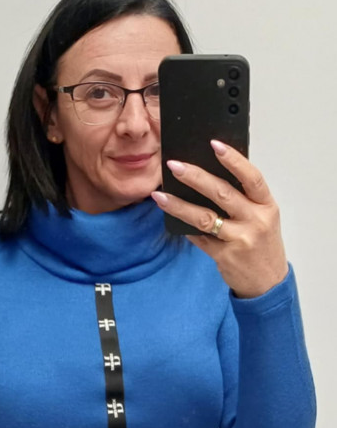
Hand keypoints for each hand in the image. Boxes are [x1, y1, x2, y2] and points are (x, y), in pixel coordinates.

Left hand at [151, 140, 288, 297]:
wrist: (268, 283)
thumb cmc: (262, 244)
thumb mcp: (262, 218)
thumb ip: (243, 199)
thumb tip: (205, 176)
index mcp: (267, 205)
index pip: (251, 177)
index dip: (233, 159)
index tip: (214, 144)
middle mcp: (256, 221)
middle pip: (222, 193)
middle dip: (195, 177)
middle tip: (174, 165)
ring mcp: (240, 239)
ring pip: (205, 217)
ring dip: (179, 205)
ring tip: (159, 195)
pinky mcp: (225, 256)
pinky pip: (199, 238)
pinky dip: (184, 227)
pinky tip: (169, 217)